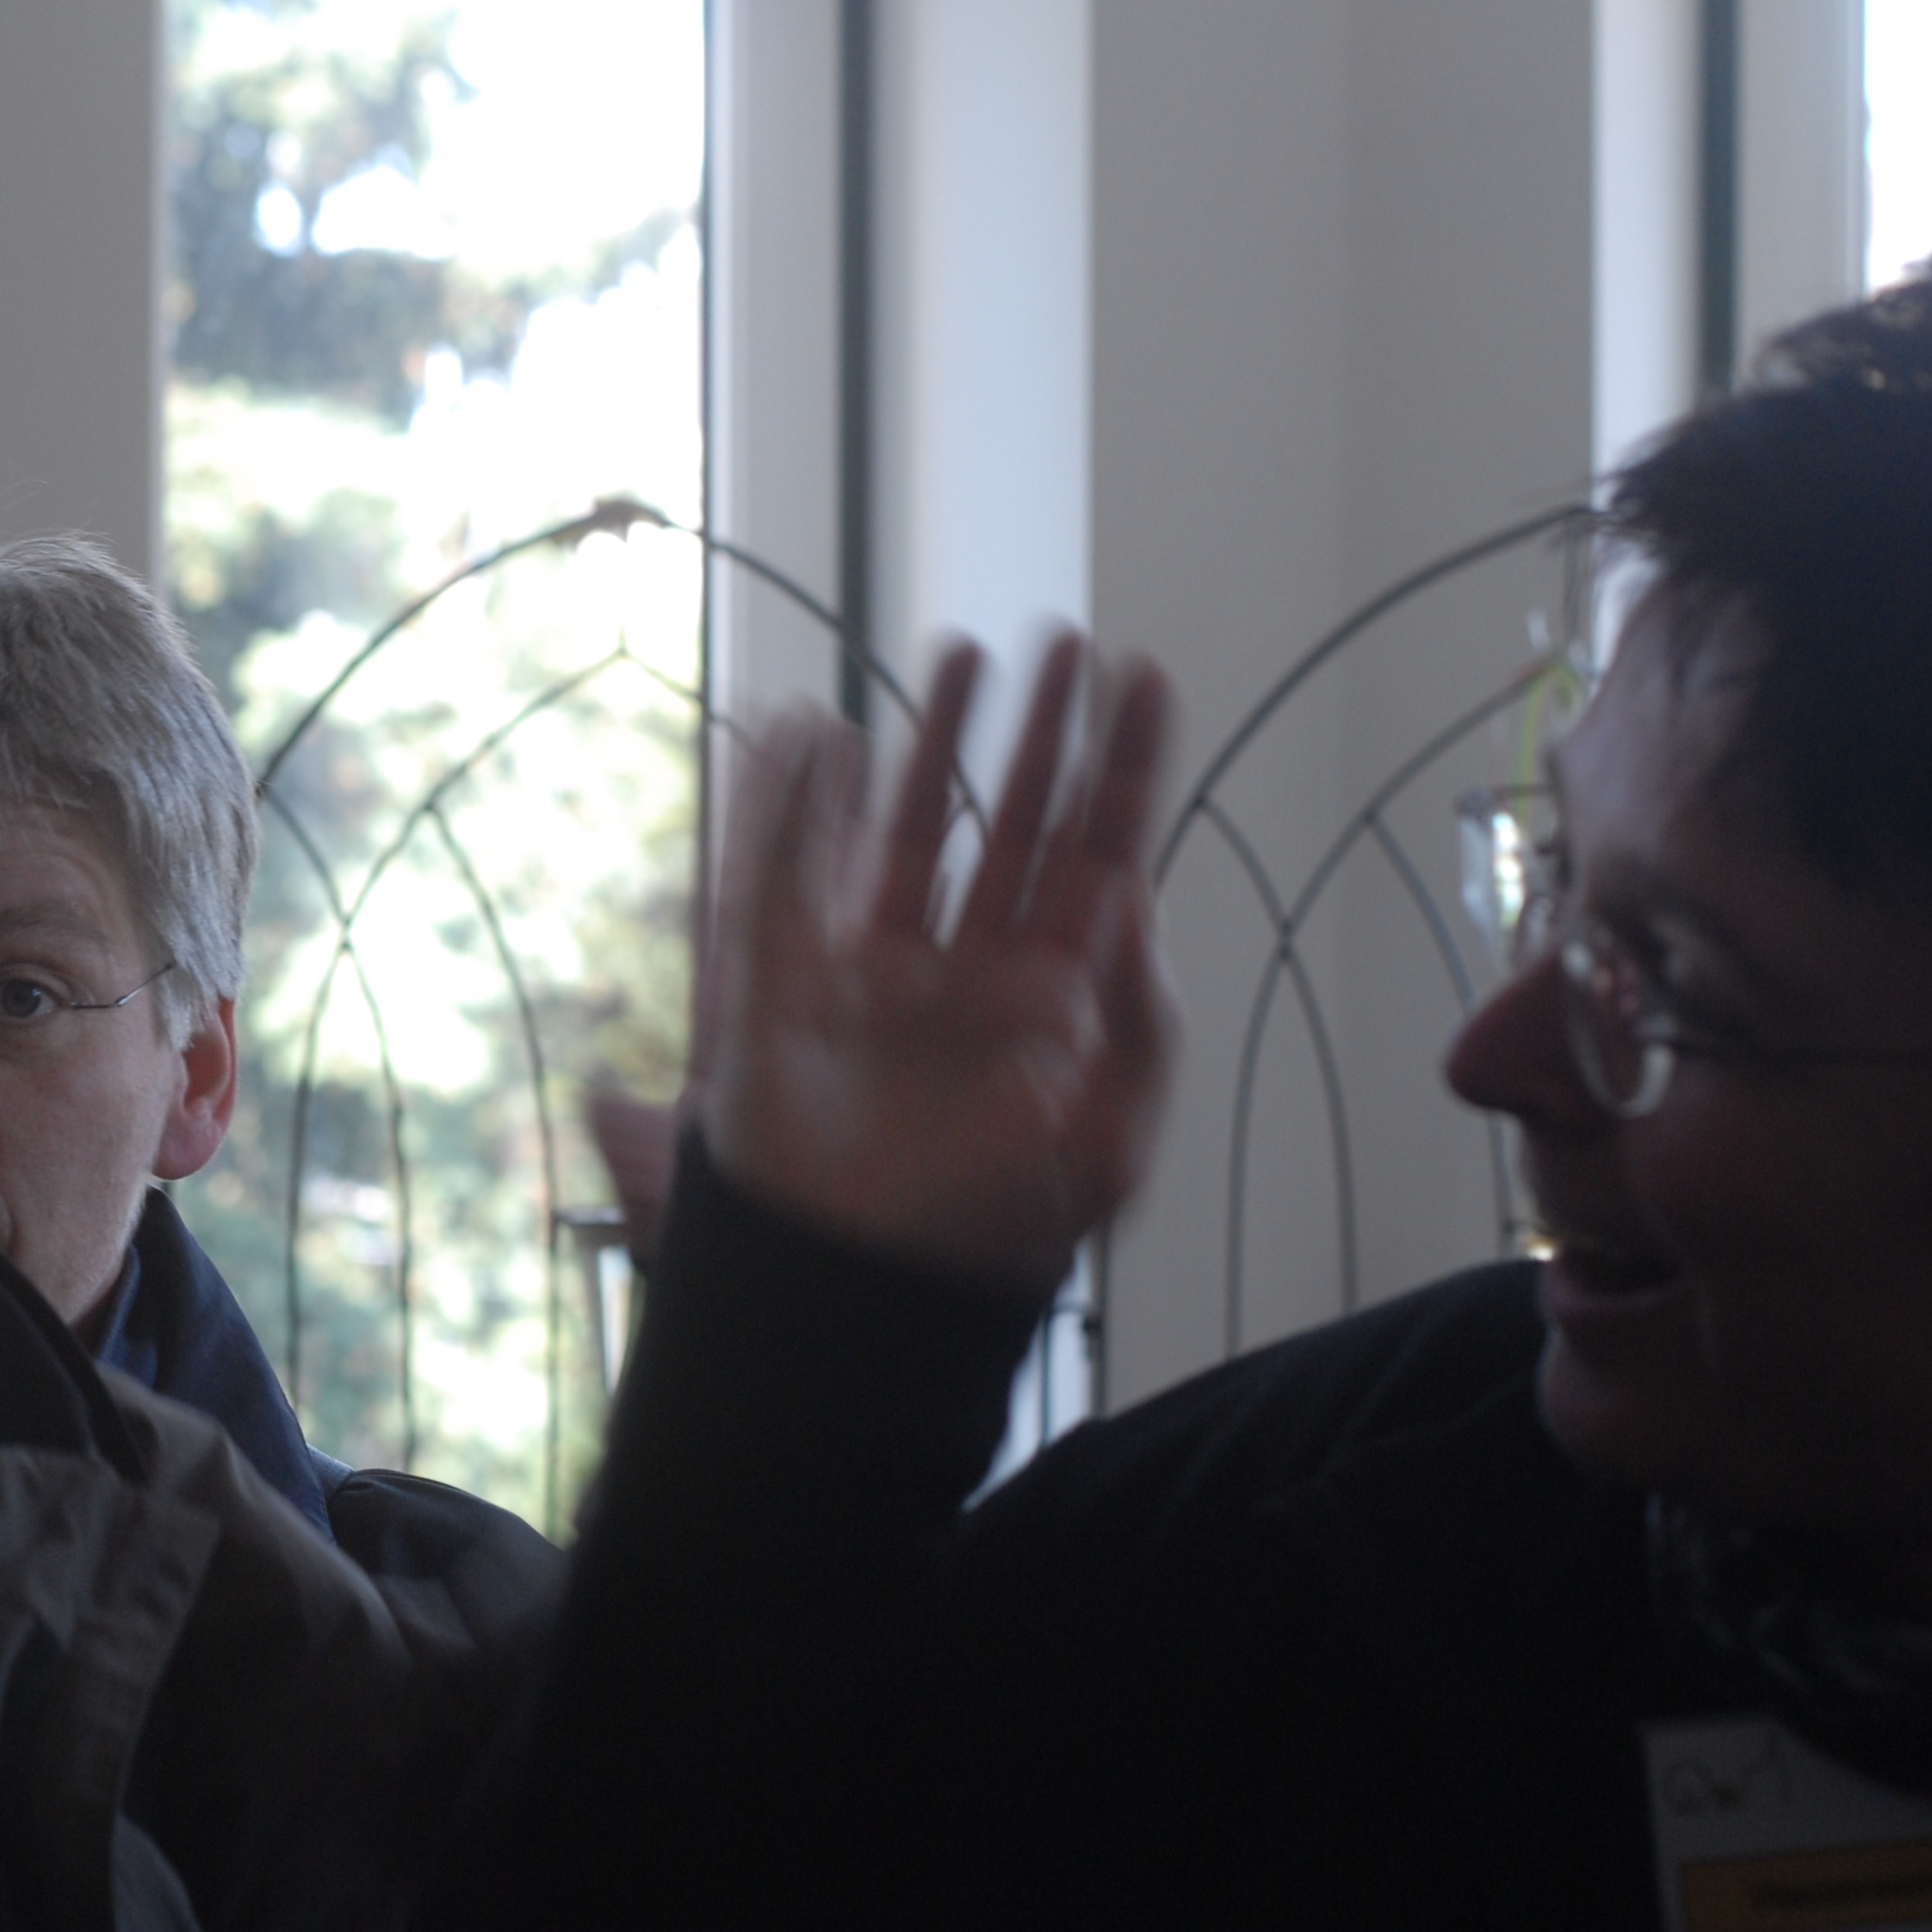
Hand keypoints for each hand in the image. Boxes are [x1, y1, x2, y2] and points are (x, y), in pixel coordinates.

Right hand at [683, 633, 1176, 1292]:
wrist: (860, 1289)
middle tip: (1061, 643)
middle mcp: (968, 968)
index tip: (1145, 682)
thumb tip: (1132, 898)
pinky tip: (817, 732)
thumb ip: (1138, 1020)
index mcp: (1051, 997)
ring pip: (911, 829)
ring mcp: (876, 970)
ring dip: (935, 742)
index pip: (1098, 856)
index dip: (1124, 769)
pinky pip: (789, 874)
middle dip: (1039, 731)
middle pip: (1012, 822)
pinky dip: (795, 802)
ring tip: (959, 654)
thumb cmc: (994, 1233)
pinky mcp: (786, 986)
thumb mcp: (1115, 1139)